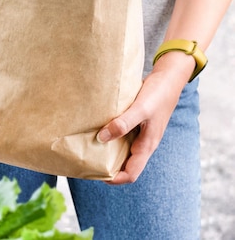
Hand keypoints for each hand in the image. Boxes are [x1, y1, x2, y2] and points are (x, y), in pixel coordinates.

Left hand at [97, 52, 194, 183]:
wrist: (169, 77)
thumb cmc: (158, 94)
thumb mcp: (140, 109)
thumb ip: (122, 124)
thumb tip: (102, 138)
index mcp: (147, 146)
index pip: (131, 173)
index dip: (114, 178)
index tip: (95, 174)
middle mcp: (144, 143)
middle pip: (125, 165)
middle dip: (107, 167)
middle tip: (86, 162)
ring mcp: (140, 134)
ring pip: (122, 150)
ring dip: (107, 151)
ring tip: (87, 147)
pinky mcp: (136, 124)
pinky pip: (121, 136)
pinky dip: (110, 136)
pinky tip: (97, 130)